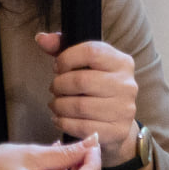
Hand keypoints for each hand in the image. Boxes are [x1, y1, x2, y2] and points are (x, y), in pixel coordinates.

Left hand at [35, 33, 138, 165]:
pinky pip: (82, 127)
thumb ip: (62, 49)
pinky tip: (59, 119)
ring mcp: (124, 109)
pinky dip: (64, 123)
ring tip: (55, 104)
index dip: (66, 59)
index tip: (57, 67)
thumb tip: (41, 38)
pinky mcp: (118, 131)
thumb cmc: (96, 88)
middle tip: (54, 89)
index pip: (91, 52)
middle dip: (59, 85)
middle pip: (82, 81)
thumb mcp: (83, 64)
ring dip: (59, 106)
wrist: (116, 121)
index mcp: (121, 62)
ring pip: (79, 106)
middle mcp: (127, 84)